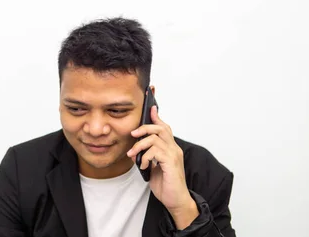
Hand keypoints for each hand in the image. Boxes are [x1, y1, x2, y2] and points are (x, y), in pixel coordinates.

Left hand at [126, 105, 198, 228]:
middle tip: (133, 134)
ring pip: (155, 138)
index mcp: (170, 148)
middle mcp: (174, 149)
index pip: (164, 128)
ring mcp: (174, 155)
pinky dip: (145, 157)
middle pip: (160, 128)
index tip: (150, 108)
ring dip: (140, 145)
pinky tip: (142, 165)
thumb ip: (148, 155)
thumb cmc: (166, 184)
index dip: (157, 117)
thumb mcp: (153, 167)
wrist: (175, 200)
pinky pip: (155, 151)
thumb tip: (136, 149)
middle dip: (144, 128)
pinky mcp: (171, 163)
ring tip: (133, 155)